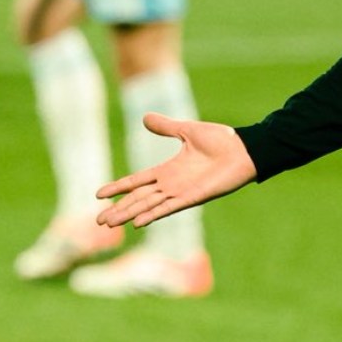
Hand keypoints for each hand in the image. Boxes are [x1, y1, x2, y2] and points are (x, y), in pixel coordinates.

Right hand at [97, 114, 256, 228]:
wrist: (243, 150)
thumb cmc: (221, 140)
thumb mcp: (187, 130)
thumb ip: (166, 127)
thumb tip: (144, 117)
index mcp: (168, 170)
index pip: (136, 181)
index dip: (118, 187)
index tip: (98, 195)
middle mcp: (171, 184)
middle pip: (138, 198)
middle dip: (118, 209)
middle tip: (98, 221)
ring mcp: (180, 192)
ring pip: (148, 206)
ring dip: (129, 214)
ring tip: (109, 224)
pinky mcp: (192, 198)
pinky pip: (168, 208)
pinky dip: (152, 215)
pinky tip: (138, 223)